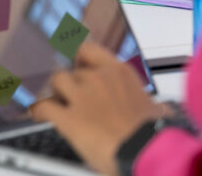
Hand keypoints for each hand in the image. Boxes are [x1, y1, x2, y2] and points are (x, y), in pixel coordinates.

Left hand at [30, 42, 165, 175]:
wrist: (146, 152)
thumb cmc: (154, 135)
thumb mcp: (157, 111)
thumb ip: (152, 104)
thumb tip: (162, 110)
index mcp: (119, 72)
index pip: (88, 50)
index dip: (78, 57)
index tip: (75, 62)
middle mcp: (98, 78)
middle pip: (73, 71)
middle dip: (72, 84)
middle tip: (74, 98)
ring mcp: (81, 96)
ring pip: (56, 81)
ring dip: (56, 92)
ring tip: (59, 104)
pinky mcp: (68, 118)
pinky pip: (43, 106)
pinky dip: (39, 110)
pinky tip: (39, 114)